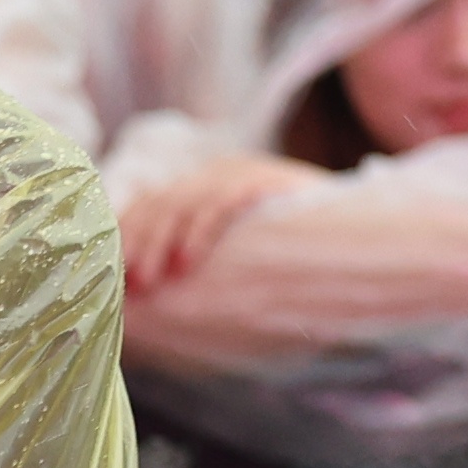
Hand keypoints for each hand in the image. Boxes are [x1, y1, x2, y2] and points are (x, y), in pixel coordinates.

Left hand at [117, 150, 319, 297]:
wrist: (357, 233)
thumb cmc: (296, 252)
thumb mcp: (238, 253)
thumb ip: (199, 259)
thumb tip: (153, 294)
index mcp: (204, 186)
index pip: (149, 204)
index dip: (125, 237)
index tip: (110, 274)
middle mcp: (217, 172)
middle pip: (159, 204)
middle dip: (138, 245)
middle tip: (130, 285)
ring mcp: (241, 172)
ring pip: (182, 203)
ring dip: (160, 243)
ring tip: (152, 280)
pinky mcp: (265, 179)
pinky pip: (221, 201)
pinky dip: (198, 231)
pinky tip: (186, 261)